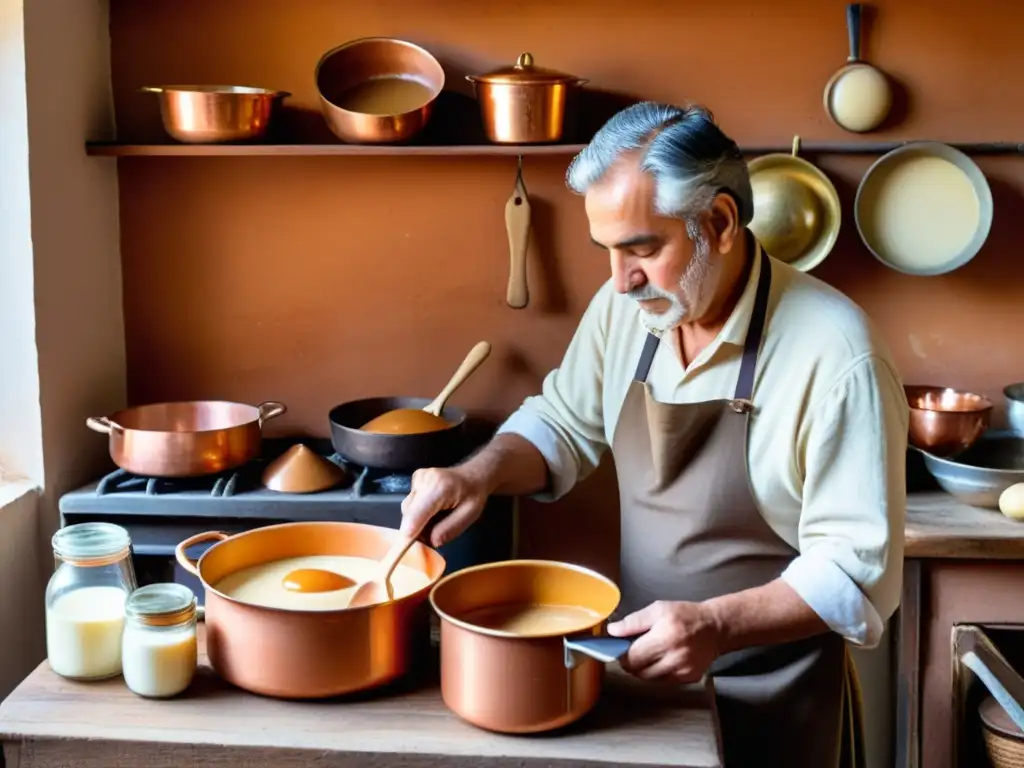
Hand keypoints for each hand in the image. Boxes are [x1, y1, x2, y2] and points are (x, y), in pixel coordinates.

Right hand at [400, 467, 488, 547]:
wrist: (472, 475)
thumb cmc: (474, 495)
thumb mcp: (469, 516)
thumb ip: (448, 530)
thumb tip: (429, 542)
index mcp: (439, 488)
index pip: (415, 515)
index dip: (408, 534)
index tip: (404, 550)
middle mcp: (424, 480)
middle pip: (409, 514)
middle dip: (416, 529)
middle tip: (433, 535)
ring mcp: (417, 478)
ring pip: (408, 509)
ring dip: (418, 520)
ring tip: (437, 519)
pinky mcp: (415, 480)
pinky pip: (411, 503)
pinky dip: (418, 511)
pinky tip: (433, 509)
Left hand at [607, 600, 721, 682]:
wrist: (716, 628)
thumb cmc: (686, 615)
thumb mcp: (658, 609)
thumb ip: (633, 621)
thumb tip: (612, 631)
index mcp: (664, 638)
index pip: (632, 657)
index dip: (621, 654)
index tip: (619, 648)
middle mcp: (674, 657)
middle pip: (638, 671)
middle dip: (631, 662)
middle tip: (633, 650)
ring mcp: (683, 671)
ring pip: (649, 679)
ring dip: (643, 669)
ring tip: (649, 653)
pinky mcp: (689, 679)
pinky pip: (663, 681)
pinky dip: (658, 672)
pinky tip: (663, 659)